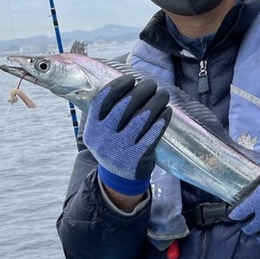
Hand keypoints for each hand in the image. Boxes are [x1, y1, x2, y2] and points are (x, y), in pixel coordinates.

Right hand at [83, 75, 171, 195]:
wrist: (119, 180)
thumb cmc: (115, 146)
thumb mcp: (103, 132)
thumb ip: (109, 112)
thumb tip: (128, 81)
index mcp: (92, 129)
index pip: (103, 101)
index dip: (118, 86)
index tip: (131, 78)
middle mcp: (103, 139)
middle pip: (124, 107)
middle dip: (141, 91)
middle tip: (152, 84)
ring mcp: (120, 149)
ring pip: (140, 119)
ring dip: (155, 102)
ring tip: (163, 94)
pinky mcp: (137, 158)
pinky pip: (152, 135)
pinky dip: (161, 121)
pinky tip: (167, 111)